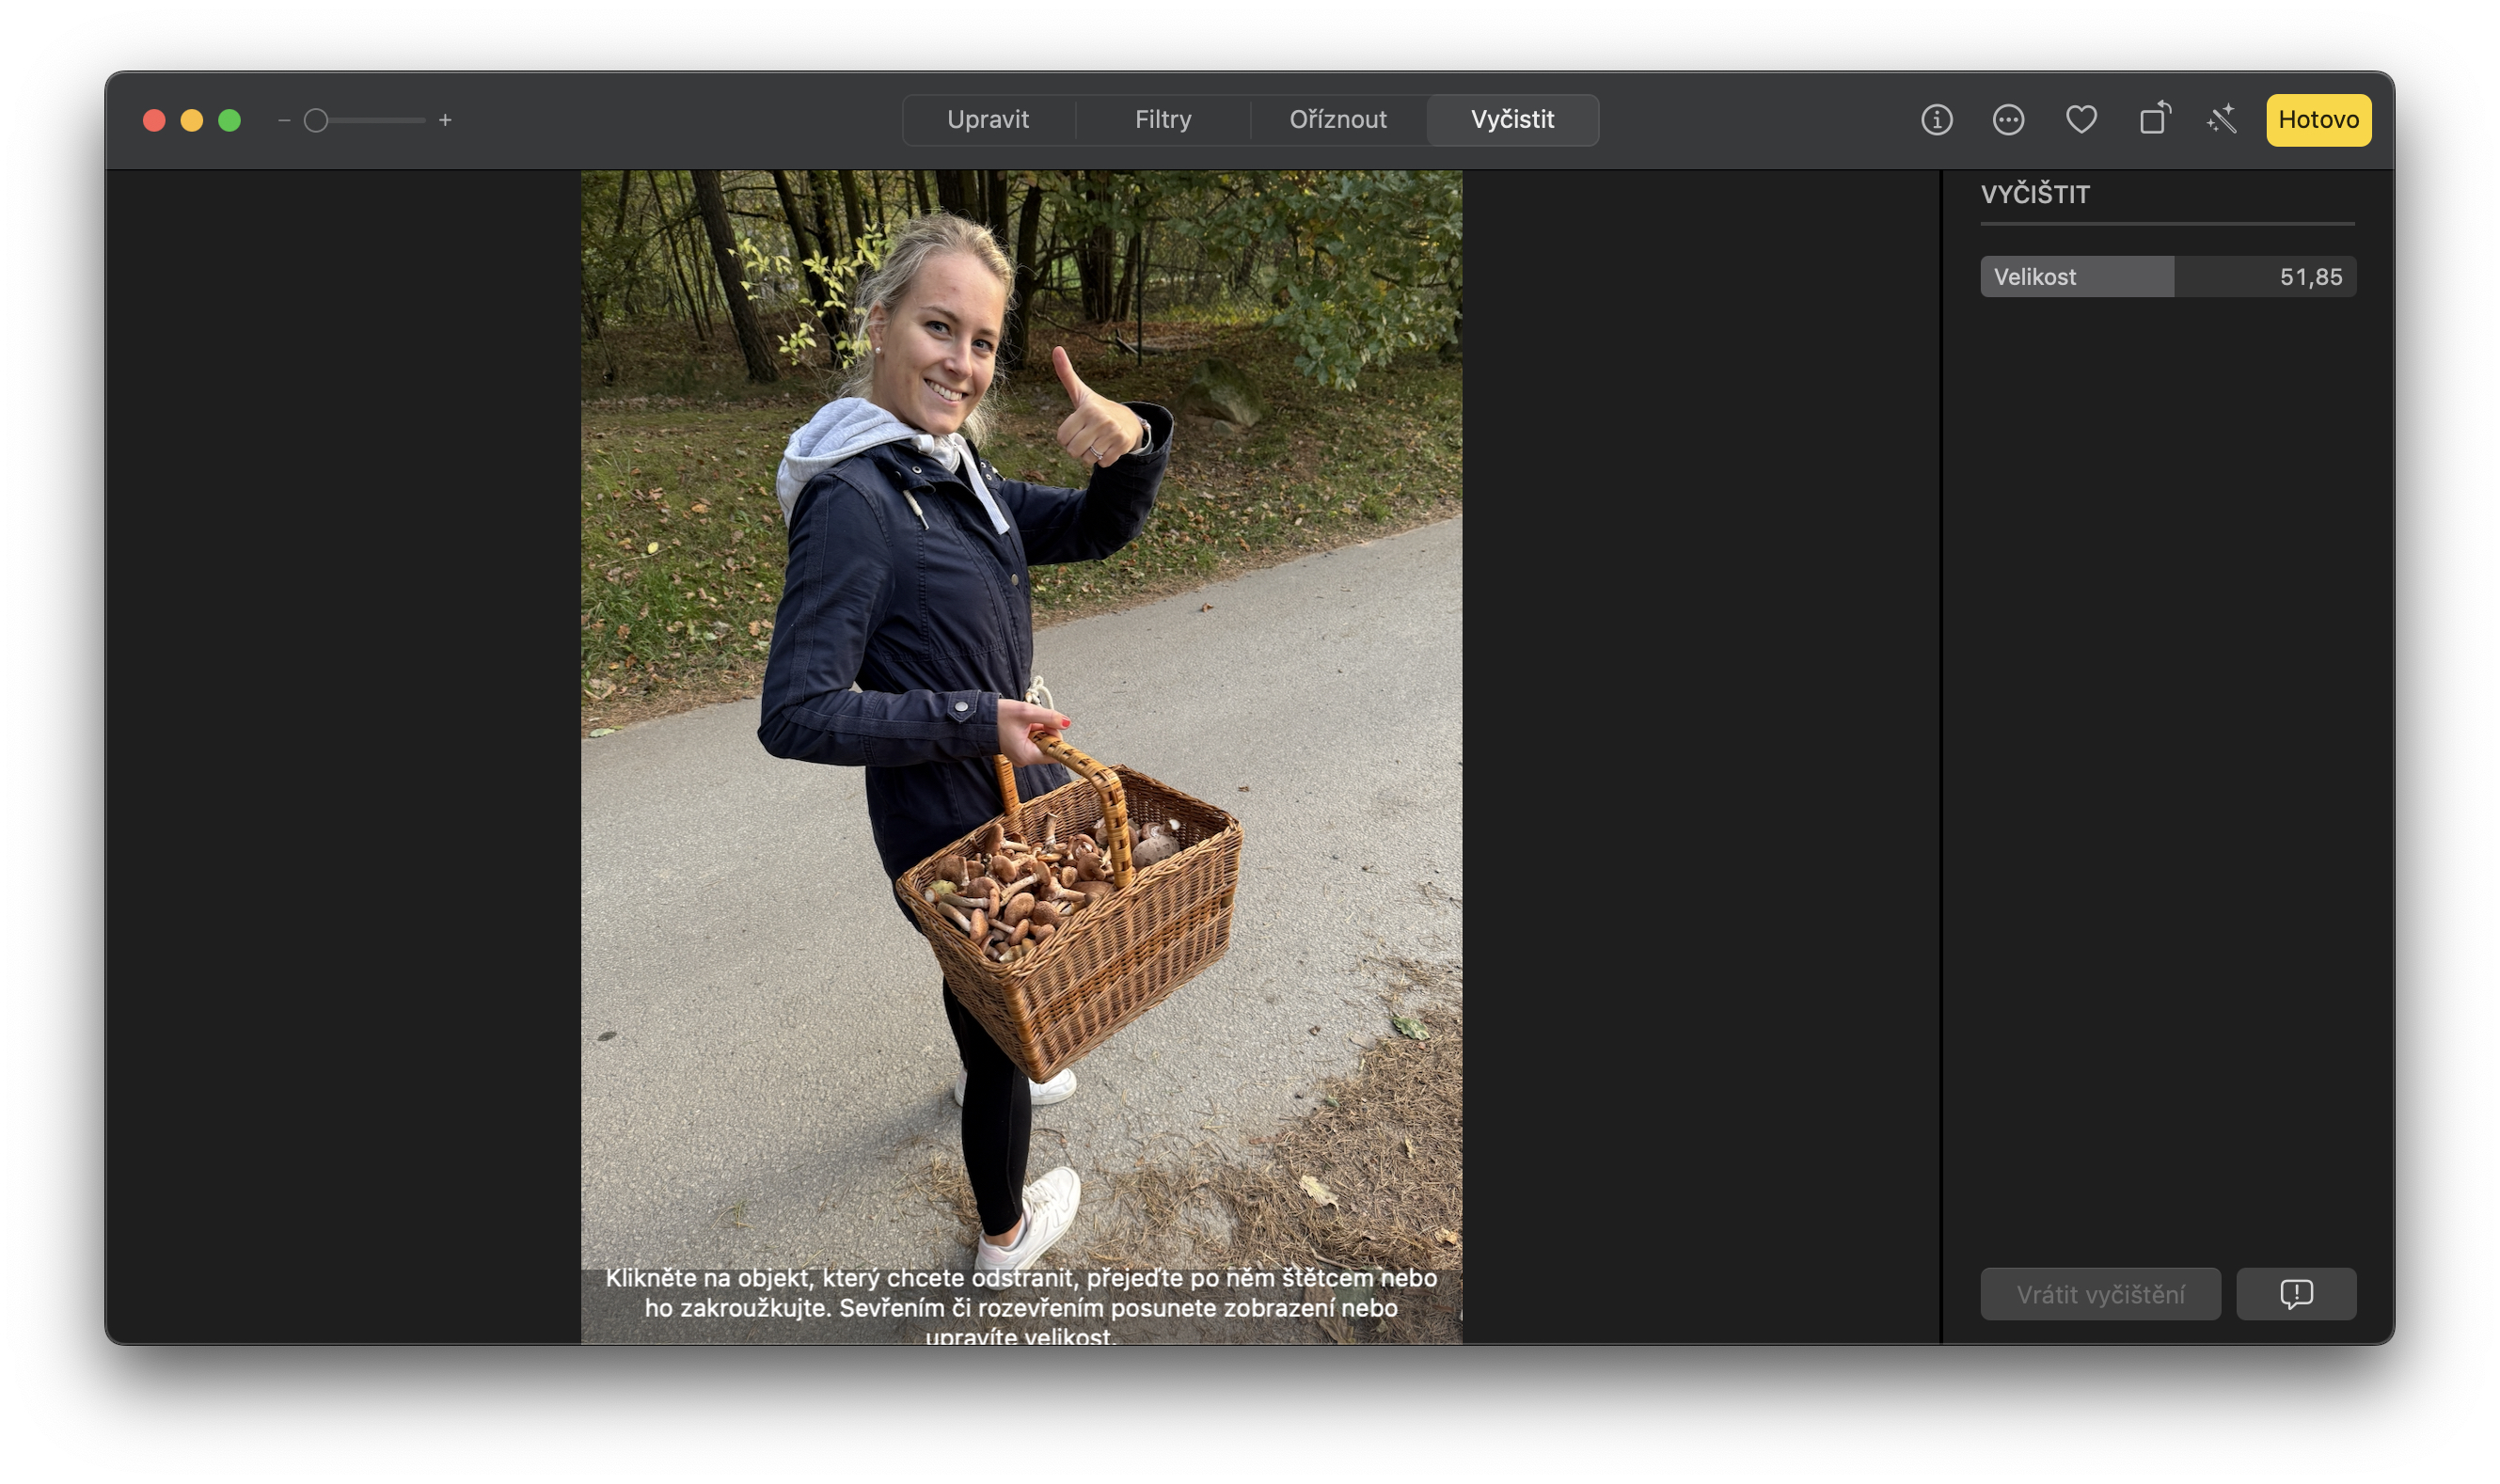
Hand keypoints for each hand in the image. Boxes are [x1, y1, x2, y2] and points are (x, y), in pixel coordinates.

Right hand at [996, 699, 1071, 767]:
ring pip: (1043, 741)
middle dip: (1047, 730)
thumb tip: (1066, 722)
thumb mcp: (1025, 712)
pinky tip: (1024, 724)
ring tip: (1026, 722)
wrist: (979, 717)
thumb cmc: (997, 717)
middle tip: (1035, 721)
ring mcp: (1023, 754)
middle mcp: (1025, 758)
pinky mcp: (1021, 748)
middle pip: (1050, 746)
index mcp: (1026, 755)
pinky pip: (1036, 739)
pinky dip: (1034, 729)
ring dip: (1040, 728)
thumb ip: (1048, 717)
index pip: (1055, 754)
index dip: (1057, 739)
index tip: (1055, 726)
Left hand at [1052, 346, 1145, 469]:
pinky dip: (1102, 459)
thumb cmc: (1097, 408)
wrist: (1129, 420)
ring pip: (1087, 459)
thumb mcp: (1081, 392)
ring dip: (1089, 455)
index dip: (1066, 437)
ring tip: (1097, 442)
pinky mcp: (1122, 446)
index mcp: (1087, 409)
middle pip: (1072, 451)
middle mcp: (1101, 420)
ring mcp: (1113, 433)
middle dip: (1076, 448)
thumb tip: (1056, 348)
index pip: (1062, 437)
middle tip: (1086, 438)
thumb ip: (1066, 373)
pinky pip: (1102, 463)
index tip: (1076, 429)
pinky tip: (1107, 447)